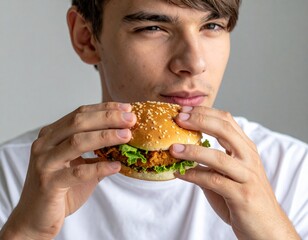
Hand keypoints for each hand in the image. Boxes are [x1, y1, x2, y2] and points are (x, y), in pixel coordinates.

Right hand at [0, 102, 135, 239]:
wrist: (35, 218)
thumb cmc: (61, 189)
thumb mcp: (80, 164)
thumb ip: (97, 153)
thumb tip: (125, 139)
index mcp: (52, 135)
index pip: (80, 114)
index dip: (105, 109)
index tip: (126, 108)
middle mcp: (45, 144)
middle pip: (78, 122)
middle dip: (107, 118)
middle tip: (130, 118)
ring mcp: (44, 163)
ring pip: (77, 142)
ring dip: (106, 136)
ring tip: (127, 136)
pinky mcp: (48, 183)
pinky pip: (78, 172)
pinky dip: (100, 168)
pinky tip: (116, 166)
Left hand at [170, 106, 299, 239]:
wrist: (267, 227)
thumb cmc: (243, 196)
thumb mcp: (229, 172)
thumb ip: (211, 161)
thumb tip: (184, 151)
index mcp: (246, 148)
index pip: (226, 120)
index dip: (204, 112)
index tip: (183, 111)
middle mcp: (248, 158)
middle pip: (224, 130)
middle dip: (199, 121)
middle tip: (178, 119)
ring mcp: (247, 176)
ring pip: (217, 157)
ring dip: (192, 151)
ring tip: (173, 149)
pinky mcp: (242, 195)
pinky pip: (213, 181)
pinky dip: (194, 176)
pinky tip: (179, 173)